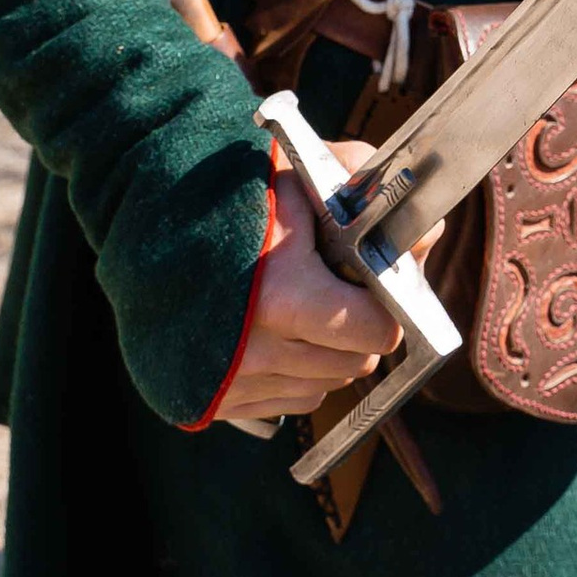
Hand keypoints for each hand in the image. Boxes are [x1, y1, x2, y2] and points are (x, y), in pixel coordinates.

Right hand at [211, 138, 405, 427]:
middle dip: (358, 330)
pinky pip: (284, 402)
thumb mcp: (306, 173)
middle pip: (353, 365)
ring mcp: (227, 381)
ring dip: (325, 354)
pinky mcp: (206, 400)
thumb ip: (371, 200)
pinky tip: (273, 330)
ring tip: (302, 305)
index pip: (376, 334)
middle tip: (340, 292)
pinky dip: (291, 373)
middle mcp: (254, 352)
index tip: (372, 285)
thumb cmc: (238, 189)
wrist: (146, 214)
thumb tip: (431, 235)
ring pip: (321, 387)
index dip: (385, 308)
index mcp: (283, 296)